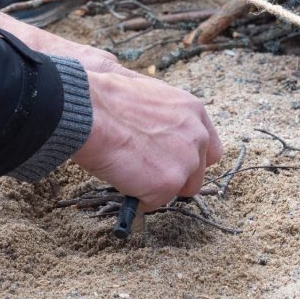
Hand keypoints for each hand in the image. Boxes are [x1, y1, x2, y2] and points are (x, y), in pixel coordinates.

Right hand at [0, 5, 221, 208]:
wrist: (91, 110)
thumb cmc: (107, 100)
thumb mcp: (147, 95)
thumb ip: (163, 117)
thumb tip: (155, 132)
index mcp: (193, 110)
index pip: (209, 147)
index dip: (191, 159)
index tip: (174, 163)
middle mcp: (197, 135)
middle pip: (197, 174)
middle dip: (174, 177)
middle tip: (147, 173)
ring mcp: (186, 161)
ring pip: (177, 190)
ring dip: (156, 187)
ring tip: (129, 172)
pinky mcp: (168, 183)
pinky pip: (155, 203)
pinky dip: (138, 198)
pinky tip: (121, 178)